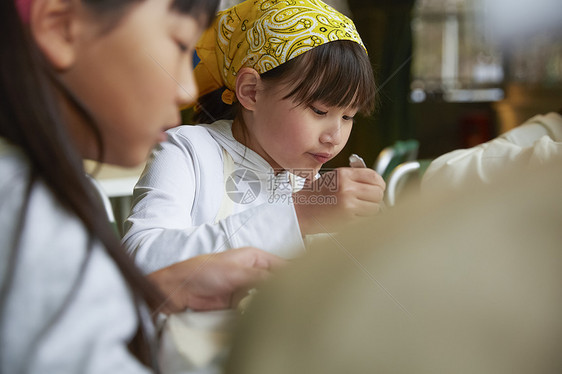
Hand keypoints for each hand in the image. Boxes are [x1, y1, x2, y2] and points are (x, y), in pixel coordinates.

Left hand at [147, 247, 284, 313]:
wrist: (178, 291)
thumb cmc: (201, 272)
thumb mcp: (235, 272)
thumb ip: (261, 278)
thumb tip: (283, 283)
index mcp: (255, 257)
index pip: (282, 265)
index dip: (294, 275)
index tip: (305, 286)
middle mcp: (253, 272)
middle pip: (277, 282)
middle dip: (285, 291)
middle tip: (295, 303)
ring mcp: (247, 289)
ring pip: (268, 297)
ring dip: (272, 304)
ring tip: (283, 311)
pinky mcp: (239, 304)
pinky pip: (256, 309)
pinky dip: (261, 313)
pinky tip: (266, 317)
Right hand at [293, 167, 384, 234]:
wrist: (300, 210)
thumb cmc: (315, 195)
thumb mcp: (333, 178)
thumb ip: (354, 177)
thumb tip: (376, 182)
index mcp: (343, 175)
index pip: (374, 176)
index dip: (379, 184)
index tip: (377, 188)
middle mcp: (347, 188)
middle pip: (378, 193)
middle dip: (375, 198)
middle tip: (368, 200)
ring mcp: (348, 203)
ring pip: (375, 207)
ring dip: (370, 209)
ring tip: (357, 209)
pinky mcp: (348, 218)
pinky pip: (366, 218)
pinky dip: (362, 219)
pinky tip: (350, 216)